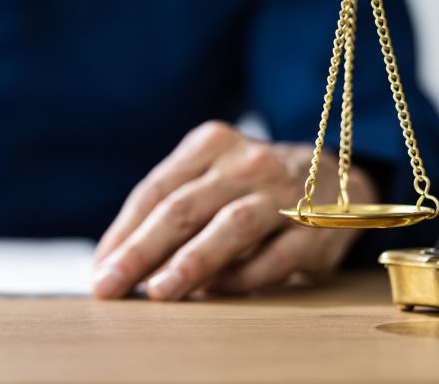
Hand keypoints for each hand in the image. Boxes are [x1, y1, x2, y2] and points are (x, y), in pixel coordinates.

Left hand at [92, 121, 375, 299]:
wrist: (338, 179)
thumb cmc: (251, 189)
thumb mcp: (210, 180)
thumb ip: (169, 212)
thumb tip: (115, 265)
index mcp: (210, 145)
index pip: (155, 191)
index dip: (123, 233)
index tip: (100, 269)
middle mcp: (247, 161)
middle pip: (183, 208)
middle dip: (140, 252)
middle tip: (111, 286)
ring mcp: (286, 190)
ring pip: (229, 227)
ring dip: (189, 263)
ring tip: (157, 292)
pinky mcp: (320, 224)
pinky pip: (276, 255)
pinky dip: (242, 276)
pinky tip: (214, 292)